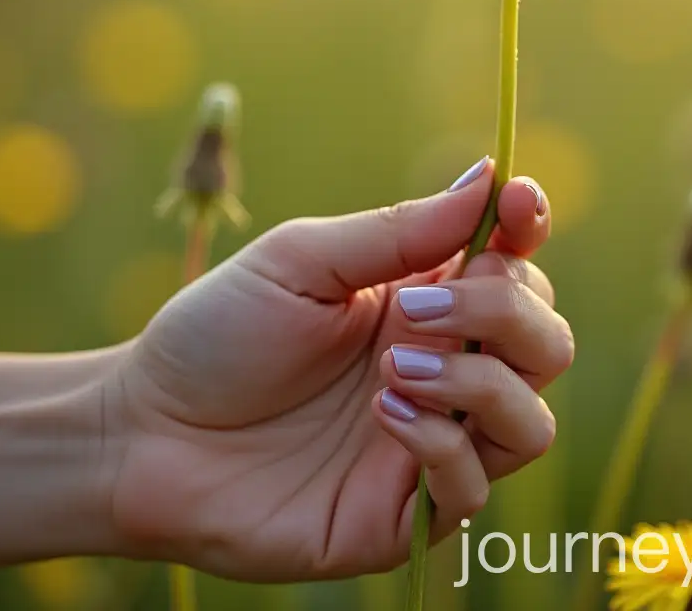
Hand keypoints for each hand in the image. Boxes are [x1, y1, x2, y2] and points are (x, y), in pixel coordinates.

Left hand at [112, 157, 572, 580]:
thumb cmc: (215, 337)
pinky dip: (441, 443)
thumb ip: (400, 231)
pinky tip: (380, 413)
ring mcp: (432, 445)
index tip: (518, 205)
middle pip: (547, 343)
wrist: (144, 435)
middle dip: (505, 311)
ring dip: (480, 381)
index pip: (517, 267)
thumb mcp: (302, 262)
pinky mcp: (407, 516)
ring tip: (391, 367)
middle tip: (419, 306)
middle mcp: (444, 371)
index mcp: (425, 302)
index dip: (530, 231)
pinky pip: (475, 486)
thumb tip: (490, 176)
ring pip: (532, 421)